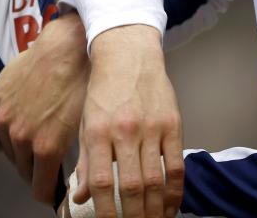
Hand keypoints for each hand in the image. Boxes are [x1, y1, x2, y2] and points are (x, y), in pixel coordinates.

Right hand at [0, 12, 88, 202]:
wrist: (68, 50)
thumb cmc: (82, 86)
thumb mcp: (86, 130)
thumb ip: (77, 164)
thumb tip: (78, 189)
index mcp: (46, 148)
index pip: (40, 191)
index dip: (49, 193)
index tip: (54, 191)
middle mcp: (21, 137)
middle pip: (24, 171)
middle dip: (35, 171)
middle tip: (46, 165)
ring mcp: (4, 118)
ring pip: (7, 152)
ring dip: (18, 153)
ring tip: (31, 145)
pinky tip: (3, 137)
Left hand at [74, 25, 182, 217]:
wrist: (126, 54)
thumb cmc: (101, 90)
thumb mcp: (85, 122)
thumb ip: (85, 161)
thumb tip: (79, 196)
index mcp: (97, 130)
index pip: (102, 181)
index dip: (106, 209)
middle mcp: (124, 131)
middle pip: (133, 186)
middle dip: (133, 215)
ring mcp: (151, 128)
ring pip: (156, 180)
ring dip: (155, 209)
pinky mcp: (172, 125)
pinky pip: (177, 166)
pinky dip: (175, 192)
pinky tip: (170, 206)